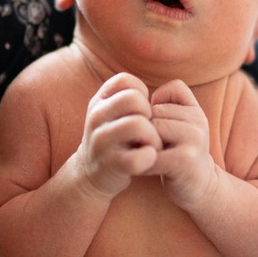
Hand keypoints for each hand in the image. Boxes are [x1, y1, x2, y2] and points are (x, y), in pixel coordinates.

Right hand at [74, 73, 161, 198]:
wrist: (92, 175)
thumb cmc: (115, 138)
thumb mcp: (115, 113)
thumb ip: (132, 98)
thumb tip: (165, 92)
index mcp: (99, 102)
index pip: (124, 81)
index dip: (141, 93)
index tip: (142, 110)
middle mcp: (96, 118)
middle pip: (133, 99)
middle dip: (150, 113)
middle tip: (152, 129)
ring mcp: (101, 142)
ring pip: (137, 124)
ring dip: (154, 136)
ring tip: (154, 145)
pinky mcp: (112, 165)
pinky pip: (139, 156)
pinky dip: (150, 157)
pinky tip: (148, 159)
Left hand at [146, 80, 217, 209]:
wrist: (201, 188)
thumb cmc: (180, 155)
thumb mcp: (180, 126)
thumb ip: (165, 107)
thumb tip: (135, 98)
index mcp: (196, 111)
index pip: (169, 89)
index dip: (157, 105)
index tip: (160, 126)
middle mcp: (198, 121)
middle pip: (154, 111)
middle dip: (146, 128)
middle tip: (150, 146)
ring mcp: (194, 139)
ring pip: (151, 129)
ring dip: (144, 145)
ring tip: (150, 156)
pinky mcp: (184, 160)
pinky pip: (151, 152)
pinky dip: (144, 161)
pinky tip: (149, 168)